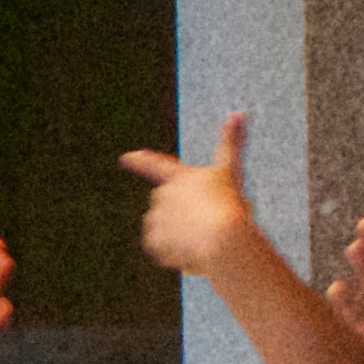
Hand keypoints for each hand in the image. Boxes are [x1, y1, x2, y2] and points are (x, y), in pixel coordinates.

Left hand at [121, 111, 258, 278]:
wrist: (221, 238)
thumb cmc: (229, 203)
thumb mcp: (231, 171)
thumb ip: (230, 142)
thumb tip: (238, 113)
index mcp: (177, 177)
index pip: (154, 165)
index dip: (140, 161)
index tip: (126, 158)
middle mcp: (160, 195)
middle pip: (168, 205)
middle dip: (181, 211)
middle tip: (204, 218)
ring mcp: (154, 218)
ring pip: (165, 227)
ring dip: (178, 231)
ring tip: (199, 235)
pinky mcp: (152, 241)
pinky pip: (161, 247)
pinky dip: (174, 250)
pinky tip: (189, 249)